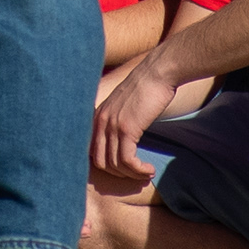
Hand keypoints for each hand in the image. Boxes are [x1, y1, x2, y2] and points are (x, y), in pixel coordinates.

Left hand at [90, 52, 174, 186]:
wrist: (157, 73)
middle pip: (100, 162)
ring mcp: (111, 125)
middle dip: (119, 174)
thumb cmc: (146, 89)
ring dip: (132, 174)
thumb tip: (120, 143)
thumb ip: (116, 121)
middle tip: (136, 175)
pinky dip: (139, 170)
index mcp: (97, 116)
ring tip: (146, 173)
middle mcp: (100, 121)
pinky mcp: (127, 128)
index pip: (91, 153)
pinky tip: (150, 170)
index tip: (125, 170)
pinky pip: (128, 161)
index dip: (108, 167)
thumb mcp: (124, 106)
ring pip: (115, 164)